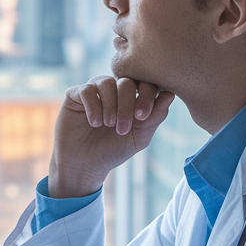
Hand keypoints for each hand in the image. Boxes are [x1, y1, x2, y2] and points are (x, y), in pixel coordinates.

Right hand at [49, 76, 174, 197]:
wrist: (84, 164)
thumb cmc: (113, 151)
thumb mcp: (139, 137)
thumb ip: (155, 116)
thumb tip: (170, 94)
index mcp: (133, 98)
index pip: (145, 83)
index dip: (146, 96)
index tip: (141, 117)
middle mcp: (114, 90)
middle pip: (127, 82)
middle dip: (127, 104)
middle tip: (122, 128)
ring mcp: (94, 90)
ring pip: (107, 82)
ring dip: (110, 106)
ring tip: (108, 125)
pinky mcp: (75, 95)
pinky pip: (87, 89)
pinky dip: (93, 106)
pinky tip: (94, 122)